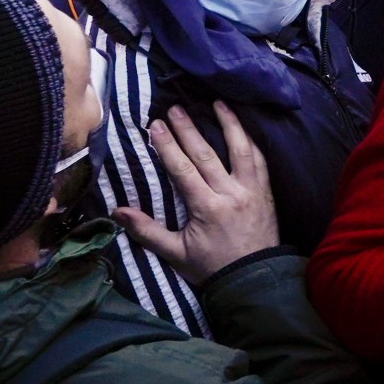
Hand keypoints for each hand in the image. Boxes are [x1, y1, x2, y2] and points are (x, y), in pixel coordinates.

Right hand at [111, 103, 278, 286]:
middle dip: (189, 129)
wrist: (255, 281)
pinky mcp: (267, 193)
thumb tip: (116, 211)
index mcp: (208, 207)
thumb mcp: (176, 254)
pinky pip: (260, 161)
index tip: (156, 125)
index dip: (168, 146)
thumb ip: (147, 231)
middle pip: (208, 154)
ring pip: (242, 150)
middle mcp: (232, 193)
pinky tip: (243, 129)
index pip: (184, 169)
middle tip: (175, 108)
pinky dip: (250, 142)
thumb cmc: (212, 267)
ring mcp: (253, 191)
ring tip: (218, 103)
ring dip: (229, 124)